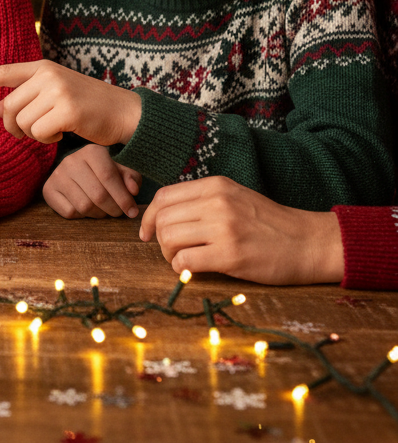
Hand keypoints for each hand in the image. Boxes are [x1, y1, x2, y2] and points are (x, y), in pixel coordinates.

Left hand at [0, 60, 141, 146]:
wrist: (124, 111)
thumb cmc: (87, 105)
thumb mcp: (54, 95)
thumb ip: (26, 98)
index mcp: (43, 68)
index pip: (5, 72)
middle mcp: (48, 75)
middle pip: (10, 107)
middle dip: (13, 126)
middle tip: (29, 133)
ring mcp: (58, 91)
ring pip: (23, 123)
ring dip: (35, 134)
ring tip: (54, 128)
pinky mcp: (68, 110)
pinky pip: (39, 133)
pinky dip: (47, 140)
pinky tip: (63, 132)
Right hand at [44, 144, 139, 218]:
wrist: (79, 170)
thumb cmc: (105, 171)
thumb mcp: (122, 170)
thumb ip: (131, 177)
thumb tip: (133, 190)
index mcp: (92, 151)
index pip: (108, 176)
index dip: (123, 198)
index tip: (132, 211)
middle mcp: (71, 160)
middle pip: (97, 194)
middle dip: (113, 209)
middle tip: (119, 212)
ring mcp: (58, 175)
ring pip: (84, 206)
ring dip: (99, 214)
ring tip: (104, 210)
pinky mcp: (48, 190)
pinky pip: (70, 212)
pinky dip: (82, 216)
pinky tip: (87, 208)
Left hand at [139, 177, 344, 283]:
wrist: (310, 242)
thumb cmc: (269, 223)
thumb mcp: (234, 197)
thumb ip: (202, 200)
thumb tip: (164, 216)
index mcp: (215, 186)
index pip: (164, 197)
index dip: (149, 217)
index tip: (147, 232)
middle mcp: (216, 202)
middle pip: (162, 219)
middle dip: (158, 238)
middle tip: (170, 251)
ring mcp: (224, 228)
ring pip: (169, 238)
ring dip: (168, 254)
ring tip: (182, 260)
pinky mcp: (232, 255)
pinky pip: (186, 261)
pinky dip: (181, 268)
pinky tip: (192, 270)